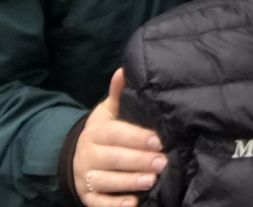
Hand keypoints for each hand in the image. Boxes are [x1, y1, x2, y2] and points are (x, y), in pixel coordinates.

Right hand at [73, 69, 165, 206]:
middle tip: (162, 162)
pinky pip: (99, 203)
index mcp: (97, 131)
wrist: (78, 155)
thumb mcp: (109, 111)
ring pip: (106, 180)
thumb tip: (124, 70)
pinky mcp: (87, 196)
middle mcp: (88, 154)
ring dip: (129, 181)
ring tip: (152, 181)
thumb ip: (119, 94)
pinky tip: (133, 203)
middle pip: (113, 158)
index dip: (137, 138)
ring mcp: (86, 177)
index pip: (116, 134)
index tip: (158, 140)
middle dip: (139, 161)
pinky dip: (115, 204)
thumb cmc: (105, 130)